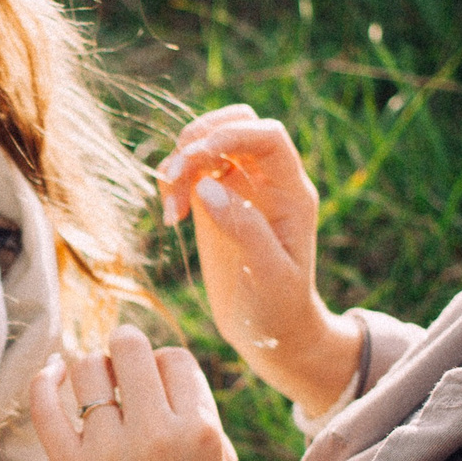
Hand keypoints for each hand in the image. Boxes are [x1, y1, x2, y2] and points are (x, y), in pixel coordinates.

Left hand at [30, 324, 240, 460]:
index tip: (157, 389)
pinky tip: (54, 374)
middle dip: (126, 351)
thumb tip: (160, 362)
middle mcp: (155, 434)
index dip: (164, 366)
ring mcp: (109, 452)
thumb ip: (199, 411)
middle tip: (123, 373)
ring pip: (88, 367)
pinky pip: (45, 404)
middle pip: (130, 346)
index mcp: (200, 431)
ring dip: (92, 368)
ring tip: (97, 388)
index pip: (174, 358)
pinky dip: (45, 379)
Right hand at [156, 105, 362, 412]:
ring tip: (170, 206)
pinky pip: (190, 173)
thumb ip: (243, 227)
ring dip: (181, 162)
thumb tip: (207, 187)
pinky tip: (170, 217)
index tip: (199, 155)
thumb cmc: (278, 308)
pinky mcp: (213, 205)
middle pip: (236, 126)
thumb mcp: (268, 274)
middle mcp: (266, 183)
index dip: (233, 134)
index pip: (268, 136)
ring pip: (207, 145)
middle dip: (201, 139)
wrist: (270, 335)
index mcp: (291, 192)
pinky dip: (173, 183)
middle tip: (176, 176)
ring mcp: (239, 191)